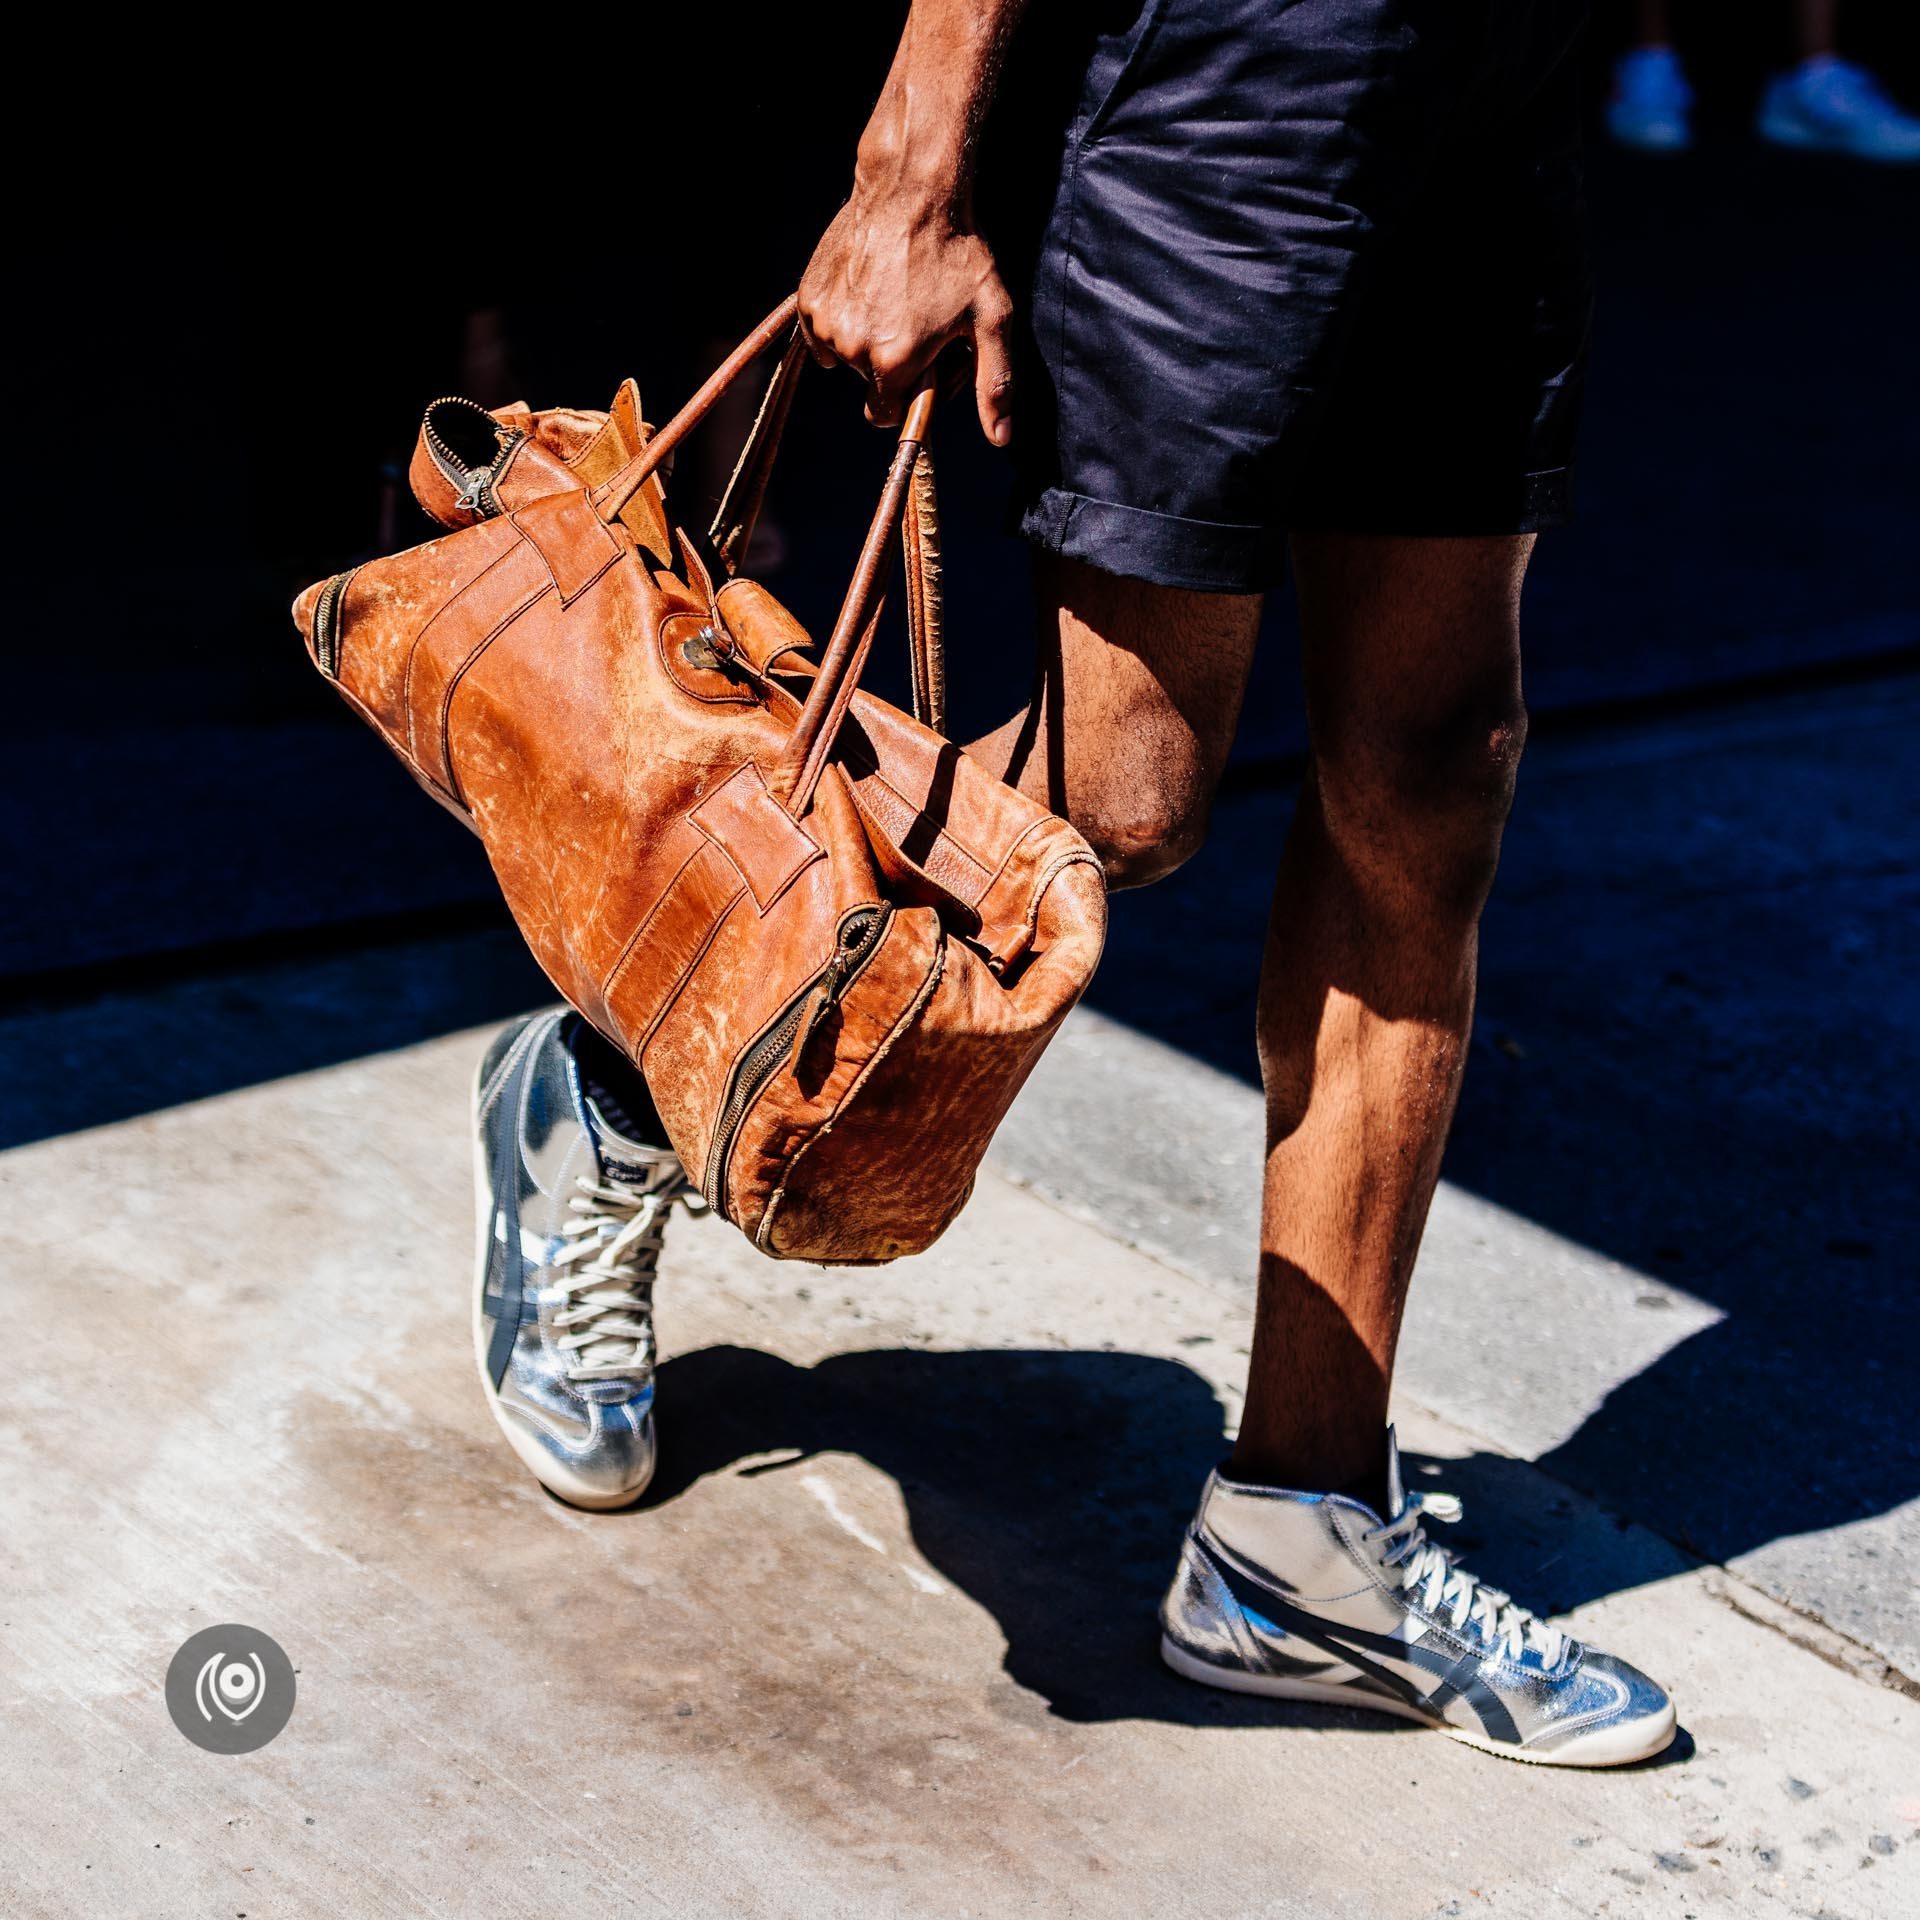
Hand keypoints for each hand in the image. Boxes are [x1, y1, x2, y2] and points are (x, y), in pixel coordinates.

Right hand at [798, 170, 1015, 445]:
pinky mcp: (810, 297)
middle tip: (913, 322)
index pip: (886, 415)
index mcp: (894, 363)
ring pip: (843, 358)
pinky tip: (867, 291)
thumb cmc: (959, 253)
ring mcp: (827, 321)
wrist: (913, 190)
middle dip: (889, 365)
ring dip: (863, 341)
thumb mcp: (991, 319)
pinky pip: (821, 332)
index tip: (920, 367)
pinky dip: (840, 321)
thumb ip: (994, 383)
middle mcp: (853, 348)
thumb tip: (1000, 437)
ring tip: (892, 300)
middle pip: (868, 383)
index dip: (906, 395)